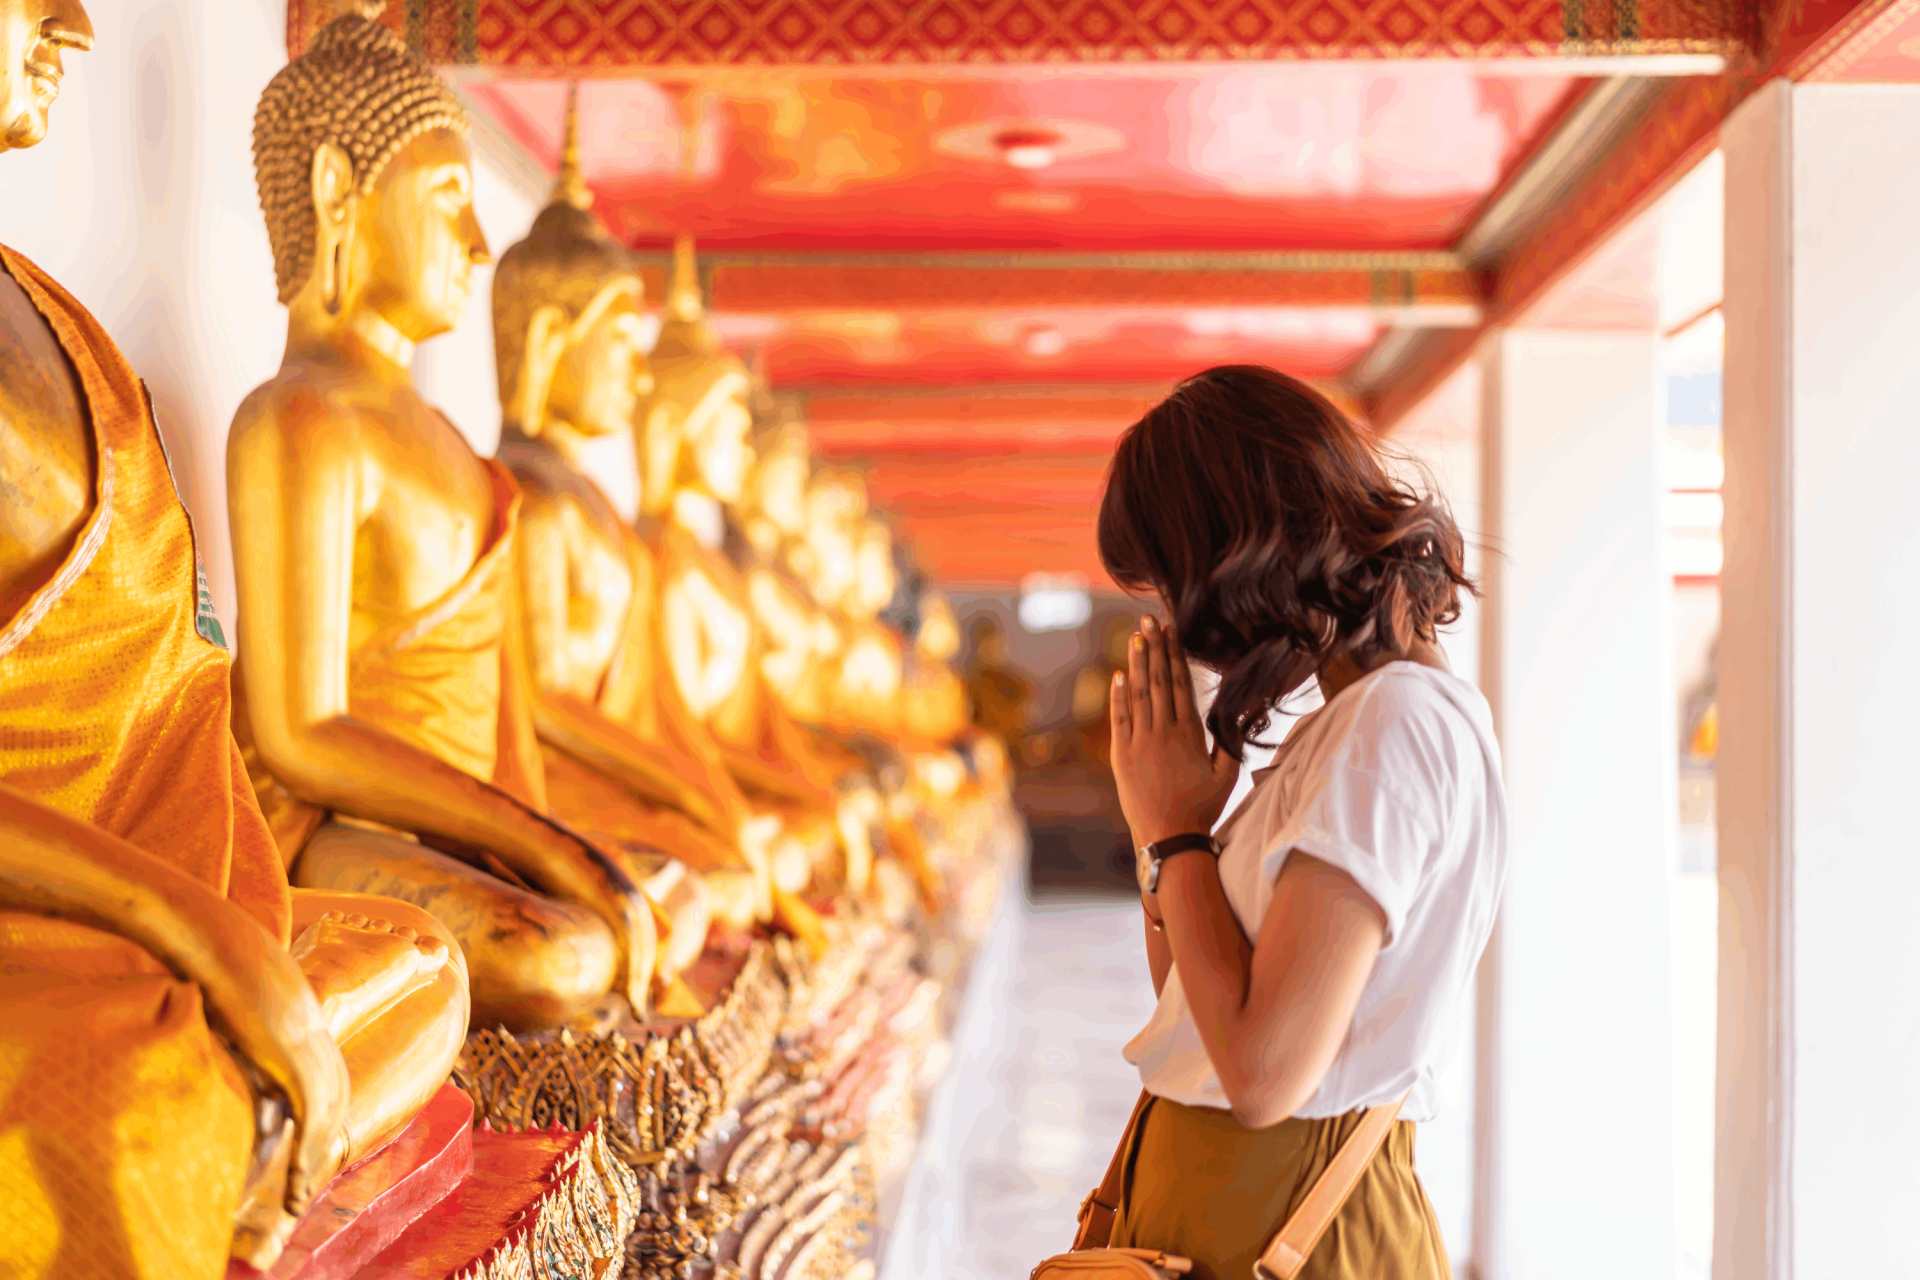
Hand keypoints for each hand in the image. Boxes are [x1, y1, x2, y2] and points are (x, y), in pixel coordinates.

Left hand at [1110, 614, 1237, 848]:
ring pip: (1138, 694)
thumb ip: (1228, 743)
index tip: (1172, 630)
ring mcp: (1140, 742)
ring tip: (1135, 636)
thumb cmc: (1202, 808)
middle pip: (1159, 680)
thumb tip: (1232, 713)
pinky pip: (1118, 718)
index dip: (1175, 654)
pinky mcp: (1120, 755)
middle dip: (1154, 647)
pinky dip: (1118, 696)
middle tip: (1149, 619)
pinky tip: (1118, 674)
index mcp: (1189, 733)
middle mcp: (1163, 732)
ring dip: (1137, 663)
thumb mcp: (1226, 776)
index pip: (1181, 683)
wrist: (1169, 836)